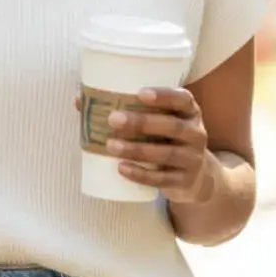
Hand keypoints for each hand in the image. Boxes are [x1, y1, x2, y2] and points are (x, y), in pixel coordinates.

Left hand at [103, 87, 215, 204]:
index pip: (183, 99)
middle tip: (112, 119)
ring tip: (110, 145)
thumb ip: (127, 108)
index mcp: (189, 112)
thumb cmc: (167, 140)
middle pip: (172, 126)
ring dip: (136, 149)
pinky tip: (122, 168)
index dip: (164, 95)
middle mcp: (196, 133)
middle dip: (142, 122)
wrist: (195, 178)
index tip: (140, 94)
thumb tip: (79, 100)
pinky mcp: (184, 182)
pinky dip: (140, 174)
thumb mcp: (159, 122)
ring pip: (165, 153)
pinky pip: (162, 179)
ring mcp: (192, 159)